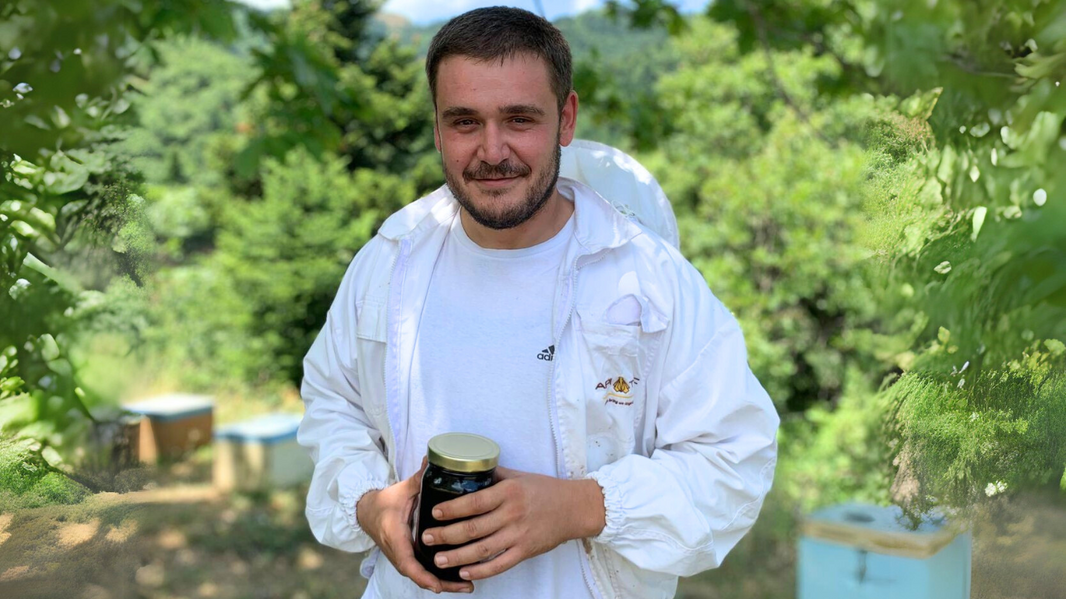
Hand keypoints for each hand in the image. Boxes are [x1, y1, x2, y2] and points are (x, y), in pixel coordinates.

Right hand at [357, 456, 474, 593]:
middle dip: (441, 584)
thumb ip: (418, 478)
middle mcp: (397, 551)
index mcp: (394, 535)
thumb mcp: (401, 489)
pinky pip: (422, 572)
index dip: (423, 575)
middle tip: (467, 587)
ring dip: (443, 584)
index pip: (406, 561)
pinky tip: (458, 581)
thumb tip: (432, 458)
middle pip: (418, 575)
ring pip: (422, 577)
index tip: (437, 584)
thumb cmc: (385, 501)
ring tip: (467, 588)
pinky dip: (438, 578)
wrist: (366, 512)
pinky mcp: (406, 558)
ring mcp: (401, 557)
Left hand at [420, 466, 605, 580]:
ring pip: (482, 549)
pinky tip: (464, 573)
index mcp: (508, 492)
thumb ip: (493, 476)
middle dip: (446, 534)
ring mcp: (519, 535)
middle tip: (426, 537)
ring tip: (438, 559)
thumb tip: (468, 471)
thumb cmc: (544, 490)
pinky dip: (481, 571)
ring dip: (457, 556)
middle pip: (472, 528)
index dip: (451, 509)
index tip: (434, 512)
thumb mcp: (518, 476)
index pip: (473, 502)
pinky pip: (500, 564)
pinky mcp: (526, 551)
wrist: (574, 508)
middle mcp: (512, 514)